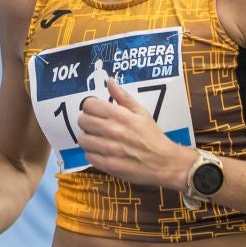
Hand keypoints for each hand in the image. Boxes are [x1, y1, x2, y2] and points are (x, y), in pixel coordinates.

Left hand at [76, 80, 193, 188]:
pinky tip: (103, 152)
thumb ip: (123, 97)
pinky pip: (88, 156)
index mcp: (120, 115)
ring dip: (89, 139)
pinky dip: (93, 154)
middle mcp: (111, 131)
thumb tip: (109, 81)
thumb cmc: (152, 135)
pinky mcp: (107, 165)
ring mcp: (108, 149)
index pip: (89, 105)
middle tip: (97, 126)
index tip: (97, 112)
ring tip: (99, 140)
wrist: (163, 162)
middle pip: (82, 121)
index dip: (91, 107)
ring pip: (83, 140)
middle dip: (88, 122)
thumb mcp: (141, 112)